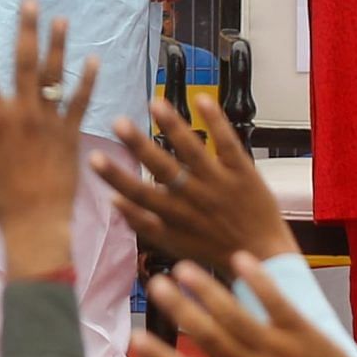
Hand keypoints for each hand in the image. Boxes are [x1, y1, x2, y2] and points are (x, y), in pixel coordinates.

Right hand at [0, 4, 93, 277]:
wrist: (36, 223)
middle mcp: (23, 114)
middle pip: (25, 64)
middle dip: (27, 31)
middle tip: (30, 4)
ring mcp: (50, 123)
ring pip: (54, 76)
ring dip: (58, 46)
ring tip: (61, 20)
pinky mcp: (70, 135)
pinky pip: (80, 102)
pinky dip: (87, 81)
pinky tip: (93, 59)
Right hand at [95, 95, 295, 274]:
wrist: (262, 256)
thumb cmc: (213, 250)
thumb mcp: (173, 244)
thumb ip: (143, 224)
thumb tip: (114, 201)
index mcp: (174, 215)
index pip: (138, 193)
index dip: (115, 176)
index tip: (93, 158)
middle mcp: (194, 197)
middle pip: (161, 167)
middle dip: (138, 145)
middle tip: (117, 122)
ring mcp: (219, 182)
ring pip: (192, 150)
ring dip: (173, 126)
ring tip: (155, 103)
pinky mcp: (243, 172)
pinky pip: (228, 143)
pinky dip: (216, 121)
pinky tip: (201, 99)